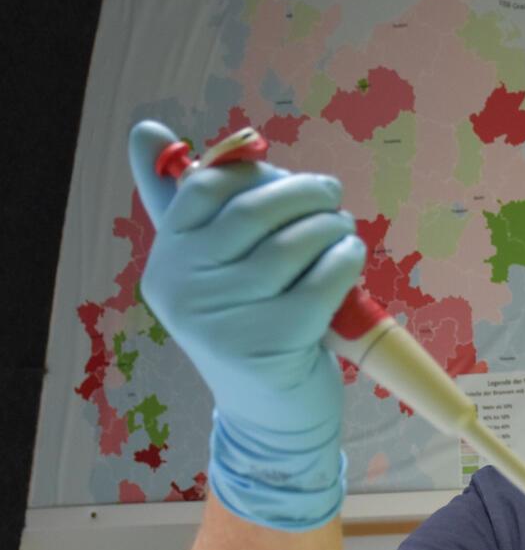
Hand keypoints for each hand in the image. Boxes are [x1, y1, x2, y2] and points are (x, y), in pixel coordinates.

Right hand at [127, 120, 365, 527]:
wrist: (273, 419)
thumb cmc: (255, 330)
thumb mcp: (217, 272)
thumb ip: (190, 208)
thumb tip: (146, 130)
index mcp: (167, 263)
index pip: (205, 190)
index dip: (252, 171)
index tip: (283, 172)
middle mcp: (183, 290)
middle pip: (251, 213)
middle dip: (301, 193)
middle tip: (331, 194)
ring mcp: (222, 322)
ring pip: (289, 247)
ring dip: (329, 226)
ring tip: (344, 228)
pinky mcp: (268, 345)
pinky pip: (319, 283)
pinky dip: (345, 260)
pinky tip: (352, 256)